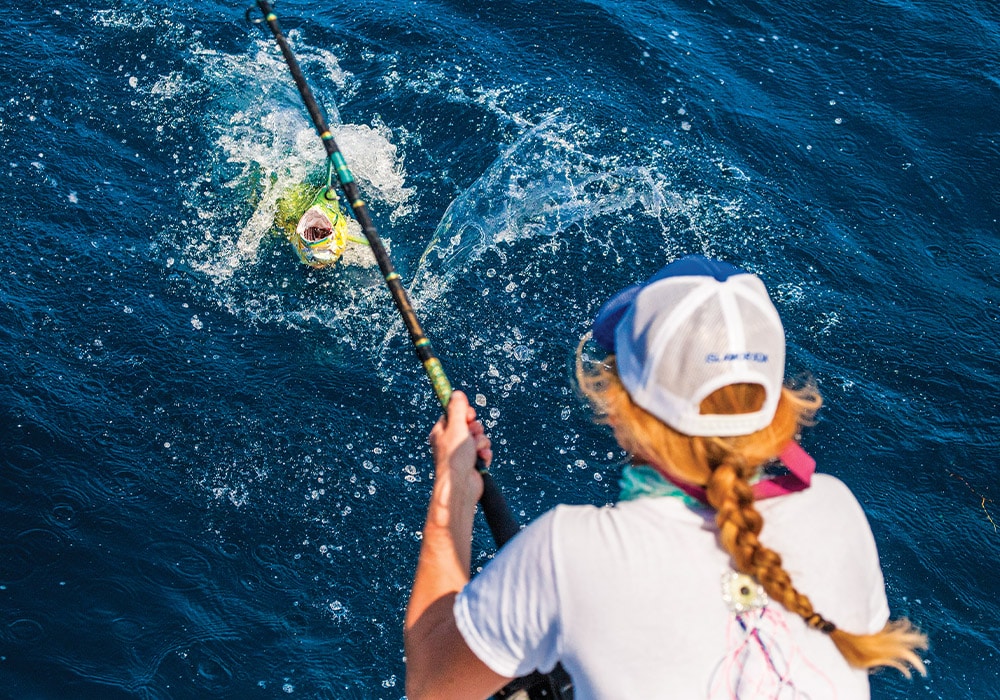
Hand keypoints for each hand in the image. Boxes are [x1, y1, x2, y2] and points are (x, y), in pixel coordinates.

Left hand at [428, 391, 490, 513]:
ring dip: (481, 442)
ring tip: (476, 451)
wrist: (460, 486)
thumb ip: (458, 409)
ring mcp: (462, 453)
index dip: (464, 413)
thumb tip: (456, 393)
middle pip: (469, 425)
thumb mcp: (456, 427)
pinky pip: (484, 451)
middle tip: (472, 434)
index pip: (454, 414)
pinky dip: (485, 454)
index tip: (469, 415)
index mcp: (441, 432)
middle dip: (476, 429)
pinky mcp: (473, 462)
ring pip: (479, 437)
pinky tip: (481, 460)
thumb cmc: (454, 457)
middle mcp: (450, 442)